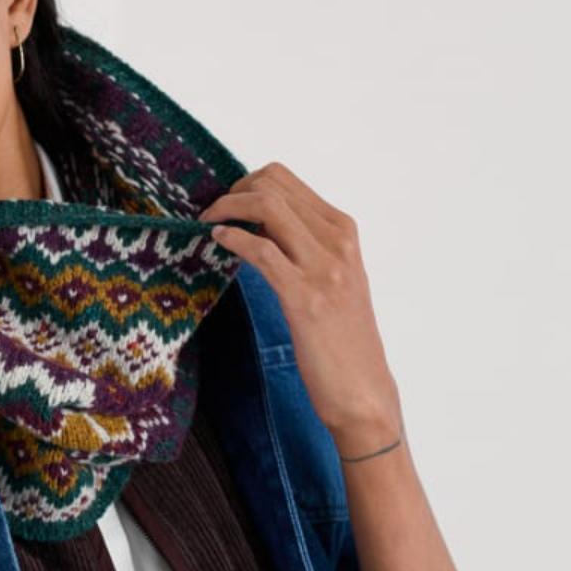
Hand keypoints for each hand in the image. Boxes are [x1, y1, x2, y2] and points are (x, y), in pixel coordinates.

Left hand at [200, 161, 402, 450]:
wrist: (363, 390)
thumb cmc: (342, 341)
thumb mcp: (333, 280)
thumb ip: (306, 248)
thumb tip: (261, 227)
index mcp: (344, 231)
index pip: (287, 180)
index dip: (246, 184)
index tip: (225, 205)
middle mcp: (337, 241)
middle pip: (273, 184)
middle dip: (231, 192)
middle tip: (210, 215)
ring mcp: (324, 268)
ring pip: (267, 207)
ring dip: (226, 209)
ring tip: (207, 225)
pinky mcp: (304, 297)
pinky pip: (261, 251)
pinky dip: (233, 239)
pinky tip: (218, 243)